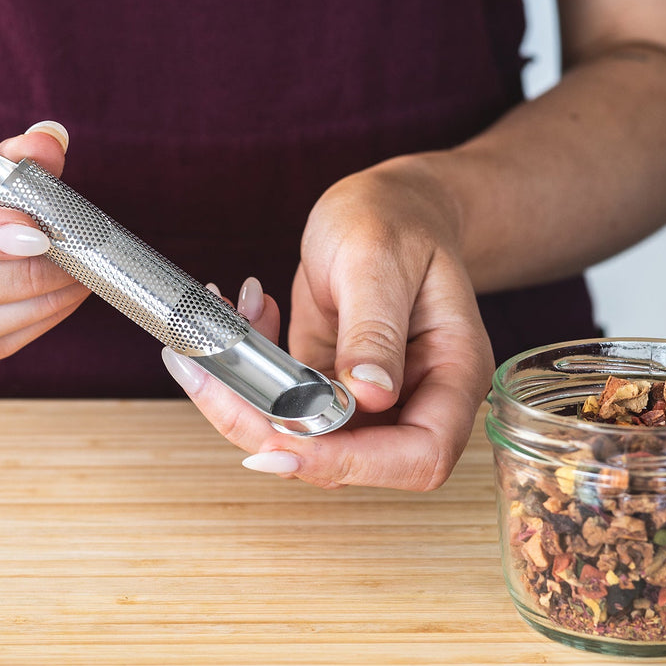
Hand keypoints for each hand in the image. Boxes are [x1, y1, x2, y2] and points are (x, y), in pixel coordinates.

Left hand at [162, 159, 493, 490]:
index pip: (420, 453)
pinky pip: (284, 403)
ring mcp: (370, 398)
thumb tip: (370, 395)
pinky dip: (247, 372)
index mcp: (454, 372)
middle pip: (354, 459)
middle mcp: (417, 397)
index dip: (354, 462)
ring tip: (211, 343)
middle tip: (216, 385)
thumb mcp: (380, 259)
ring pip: (305, 438)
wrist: (391, 204)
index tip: (288, 439)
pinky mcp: (329, 386)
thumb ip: (375, 328)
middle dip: (275, 434)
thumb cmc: (399, 220)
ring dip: (246, 403)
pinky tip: (244, 312)